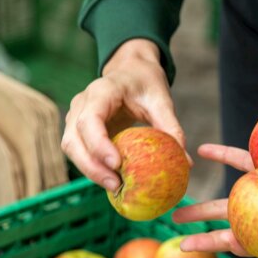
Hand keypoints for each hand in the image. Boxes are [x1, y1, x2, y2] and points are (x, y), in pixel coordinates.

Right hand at [61, 39, 190, 192]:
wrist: (130, 70)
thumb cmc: (145, 83)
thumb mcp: (162, 100)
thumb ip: (172, 128)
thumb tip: (186, 163)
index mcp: (102, 91)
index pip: (90, 119)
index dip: (99, 144)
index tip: (117, 164)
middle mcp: (81, 103)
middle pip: (73, 140)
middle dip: (92, 166)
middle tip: (116, 185)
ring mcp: (75, 117)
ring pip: (71, 148)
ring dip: (90, 171)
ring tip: (116, 187)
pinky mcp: (78, 130)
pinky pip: (79, 152)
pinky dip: (92, 168)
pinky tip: (113, 180)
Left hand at [172, 144, 257, 255]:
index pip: (253, 240)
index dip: (229, 245)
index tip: (203, 246)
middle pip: (234, 223)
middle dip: (205, 230)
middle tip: (176, 232)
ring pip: (232, 198)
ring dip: (206, 202)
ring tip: (179, 206)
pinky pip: (242, 162)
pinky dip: (223, 156)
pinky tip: (203, 149)